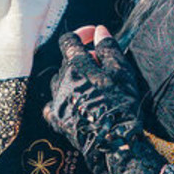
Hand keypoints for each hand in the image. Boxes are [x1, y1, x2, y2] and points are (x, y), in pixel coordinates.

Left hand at [43, 29, 145, 173]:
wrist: (114, 143)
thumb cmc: (120, 104)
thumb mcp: (121, 72)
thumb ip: (108, 49)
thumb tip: (99, 31)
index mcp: (75, 65)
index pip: (69, 40)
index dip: (82, 33)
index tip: (94, 35)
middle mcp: (60, 81)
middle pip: (66, 61)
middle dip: (83, 59)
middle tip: (103, 67)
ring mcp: (56, 101)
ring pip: (59, 82)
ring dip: (73, 79)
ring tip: (92, 87)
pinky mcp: (57, 119)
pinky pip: (52, 105)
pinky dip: (61, 100)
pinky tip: (73, 103)